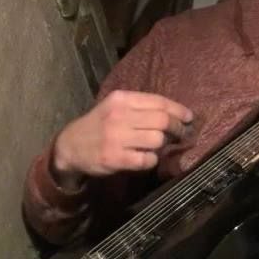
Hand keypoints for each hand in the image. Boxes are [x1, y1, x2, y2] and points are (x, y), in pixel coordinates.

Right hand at [52, 90, 193, 189]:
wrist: (70, 146)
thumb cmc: (100, 124)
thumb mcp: (116, 106)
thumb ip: (141, 107)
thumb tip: (176, 114)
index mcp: (122, 99)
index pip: (159, 102)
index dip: (178, 110)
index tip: (189, 117)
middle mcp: (119, 116)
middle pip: (162, 120)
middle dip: (177, 128)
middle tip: (181, 133)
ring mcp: (116, 137)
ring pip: (157, 139)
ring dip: (163, 144)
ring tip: (159, 145)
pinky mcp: (115, 158)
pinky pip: (147, 159)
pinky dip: (152, 159)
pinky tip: (146, 158)